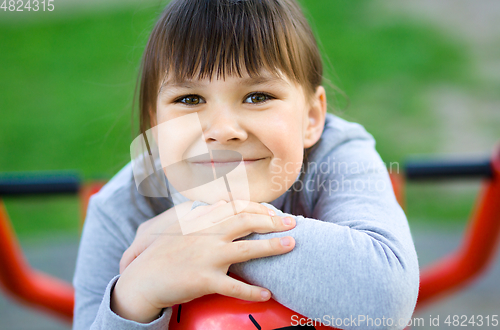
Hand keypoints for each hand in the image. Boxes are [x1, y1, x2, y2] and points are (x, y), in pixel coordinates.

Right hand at [111, 200, 295, 322]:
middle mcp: (206, 235)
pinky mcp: (203, 280)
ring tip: (292, 245)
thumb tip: (224, 206)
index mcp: (201, 221)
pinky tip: (267, 294)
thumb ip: (204, 217)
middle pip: (246, 223)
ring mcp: (206, 257)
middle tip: (294, 223)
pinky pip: (234, 286)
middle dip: (273, 222)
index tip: (274, 212)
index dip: (258, 208)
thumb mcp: (181, 228)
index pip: (236, 207)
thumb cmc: (163, 254)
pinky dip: (252, 291)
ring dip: (272, 247)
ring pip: (246, 250)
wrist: (142, 279)